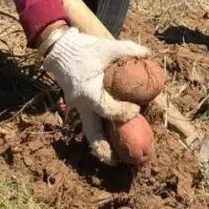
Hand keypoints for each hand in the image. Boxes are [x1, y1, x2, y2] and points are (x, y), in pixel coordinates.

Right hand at [42, 27, 149, 164]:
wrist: (60, 50)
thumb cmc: (84, 49)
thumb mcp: (106, 47)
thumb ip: (127, 50)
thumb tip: (148, 54)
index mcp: (88, 92)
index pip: (107, 110)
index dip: (122, 113)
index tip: (135, 110)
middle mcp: (81, 105)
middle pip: (92, 133)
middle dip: (103, 150)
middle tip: (118, 162)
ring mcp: (78, 108)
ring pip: (89, 132)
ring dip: (100, 146)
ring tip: (114, 160)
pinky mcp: (79, 106)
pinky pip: (89, 122)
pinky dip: (99, 131)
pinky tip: (110, 138)